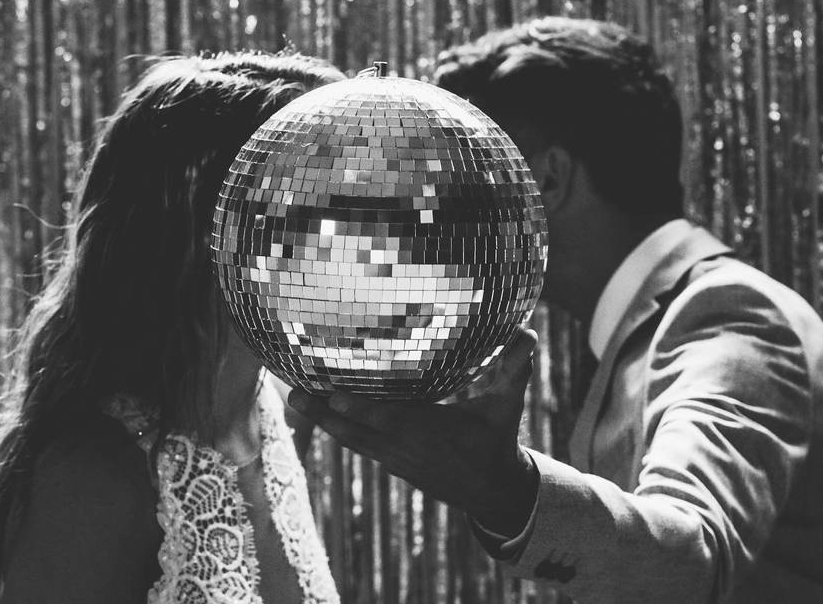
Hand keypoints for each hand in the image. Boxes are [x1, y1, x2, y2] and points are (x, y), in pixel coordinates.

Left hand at [288, 327, 539, 536]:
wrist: (491, 491)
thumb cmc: (497, 440)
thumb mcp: (508, 406)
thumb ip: (515, 369)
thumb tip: (530, 330)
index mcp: (432, 433)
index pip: (391, 420)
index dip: (361, 409)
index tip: (332, 394)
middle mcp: (407, 448)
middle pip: (358, 432)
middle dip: (323, 414)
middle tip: (293, 393)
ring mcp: (396, 459)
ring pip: (352, 440)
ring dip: (321, 422)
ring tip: (293, 399)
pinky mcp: (391, 463)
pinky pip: (358, 445)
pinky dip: (336, 430)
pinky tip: (316, 413)